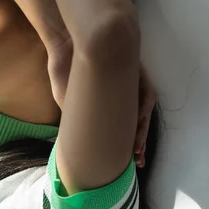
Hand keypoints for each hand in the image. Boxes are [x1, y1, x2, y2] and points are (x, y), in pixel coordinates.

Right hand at [47, 35, 155, 168]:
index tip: (132, 162)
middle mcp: (122, 93)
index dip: (130, 144)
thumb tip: (77, 140)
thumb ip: (74, 116)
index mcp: (109, 102)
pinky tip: (139, 117)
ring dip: (143, 127)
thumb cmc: (64, 71)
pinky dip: (144, 105)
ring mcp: (128, 82)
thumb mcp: (66, 99)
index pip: (125, 126)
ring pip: (144, 108)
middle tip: (138, 159)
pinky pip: (144, 89)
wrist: (63, 47)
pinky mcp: (132, 69)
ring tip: (137, 145)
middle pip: (138, 120)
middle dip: (140, 141)